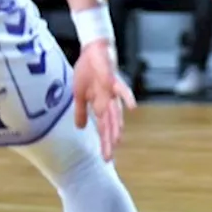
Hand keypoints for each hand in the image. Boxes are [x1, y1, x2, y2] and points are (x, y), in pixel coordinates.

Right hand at [72, 40, 135, 160]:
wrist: (93, 52)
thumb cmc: (88, 73)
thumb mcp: (79, 95)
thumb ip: (80, 112)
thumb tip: (79, 128)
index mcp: (100, 106)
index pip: (103, 128)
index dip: (105, 142)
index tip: (106, 159)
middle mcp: (108, 102)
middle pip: (110, 125)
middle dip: (109, 141)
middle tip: (108, 158)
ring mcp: (112, 92)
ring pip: (115, 113)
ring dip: (116, 126)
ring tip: (118, 141)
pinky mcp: (113, 80)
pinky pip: (122, 90)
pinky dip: (128, 98)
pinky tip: (132, 108)